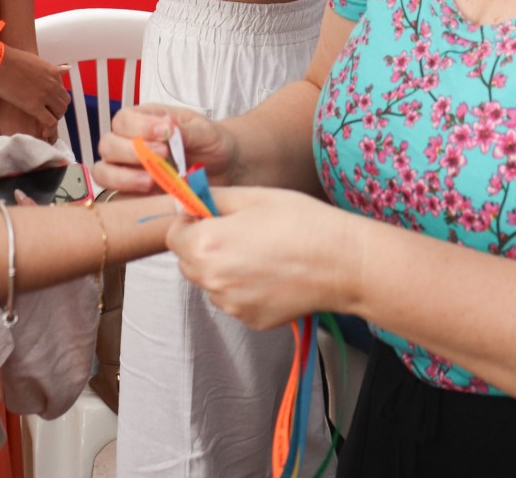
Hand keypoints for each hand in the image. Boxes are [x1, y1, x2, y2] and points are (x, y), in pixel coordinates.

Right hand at [0, 46, 67, 136]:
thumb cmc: (11, 59)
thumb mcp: (37, 60)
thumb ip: (52, 68)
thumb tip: (66, 68)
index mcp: (54, 73)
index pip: (63, 92)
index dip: (57, 101)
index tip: (49, 106)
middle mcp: (53, 84)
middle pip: (64, 103)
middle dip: (57, 111)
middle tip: (46, 115)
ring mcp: (45, 95)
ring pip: (59, 113)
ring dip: (53, 118)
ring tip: (43, 123)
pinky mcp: (34, 106)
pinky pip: (50, 121)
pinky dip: (49, 128)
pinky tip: (43, 131)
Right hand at [92, 104, 238, 194]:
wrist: (225, 169)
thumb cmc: (211, 143)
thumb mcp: (206, 132)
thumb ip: (186, 131)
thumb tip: (168, 129)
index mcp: (143, 120)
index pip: (124, 119)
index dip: (139, 126)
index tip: (164, 133)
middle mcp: (128, 143)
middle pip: (108, 145)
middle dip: (131, 151)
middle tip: (163, 156)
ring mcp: (127, 170)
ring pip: (103, 172)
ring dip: (123, 177)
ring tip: (151, 182)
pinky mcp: (131, 194)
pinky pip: (117, 198)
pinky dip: (129, 197)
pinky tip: (153, 196)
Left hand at [167, 186, 358, 329]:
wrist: (342, 263)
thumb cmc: (302, 223)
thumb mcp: (253, 196)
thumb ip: (212, 198)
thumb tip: (187, 199)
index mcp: (207, 245)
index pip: (173, 235)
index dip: (188, 222)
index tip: (209, 216)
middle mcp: (212, 280)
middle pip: (188, 262)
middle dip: (202, 246)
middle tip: (236, 232)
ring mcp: (231, 304)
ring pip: (210, 283)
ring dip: (222, 268)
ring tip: (259, 252)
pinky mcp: (251, 320)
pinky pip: (233, 300)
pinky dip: (243, 288)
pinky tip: (270, 273)